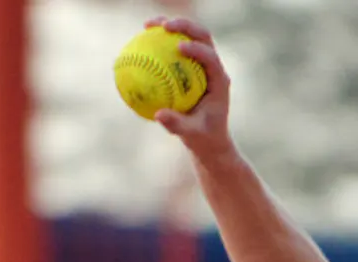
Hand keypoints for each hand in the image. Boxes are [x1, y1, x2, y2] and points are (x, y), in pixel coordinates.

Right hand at [145, 16, 234, 160]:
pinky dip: (159, 45)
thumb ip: (177, 125)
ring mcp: (203, 66)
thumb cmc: (204, 138)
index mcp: (219, 81)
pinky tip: (139, 43)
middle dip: (184, 26)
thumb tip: (158, 114)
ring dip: (171, 27)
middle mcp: (213, 69)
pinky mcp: (192, 68)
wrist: (210, 139)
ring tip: (147, 25)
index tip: (179, 46)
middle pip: (203, 37)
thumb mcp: (191, 135)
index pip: (211, 58)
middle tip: (163, 25)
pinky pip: (174, 52)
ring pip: (189, 38)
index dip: (197, 48)